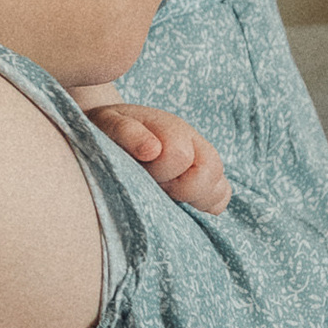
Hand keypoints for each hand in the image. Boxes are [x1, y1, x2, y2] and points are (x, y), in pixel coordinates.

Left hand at [74, 89, 232, 214]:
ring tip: (168, 194)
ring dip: (195, 198)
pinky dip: (207, 204)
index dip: (159, 171)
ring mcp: (203, 160)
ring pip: (219, 187)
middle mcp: (193, 142)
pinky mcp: (206, 179)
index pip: (178, 156)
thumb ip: (126, 132)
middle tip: (156, 184)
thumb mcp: (107, 123)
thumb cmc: (106, 130)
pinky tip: (183, 203)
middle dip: (181, 187)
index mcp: (170, 127)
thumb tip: (152, 150)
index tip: (142, 171)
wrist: (112, 130)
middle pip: (209, 172)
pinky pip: (221, 196)